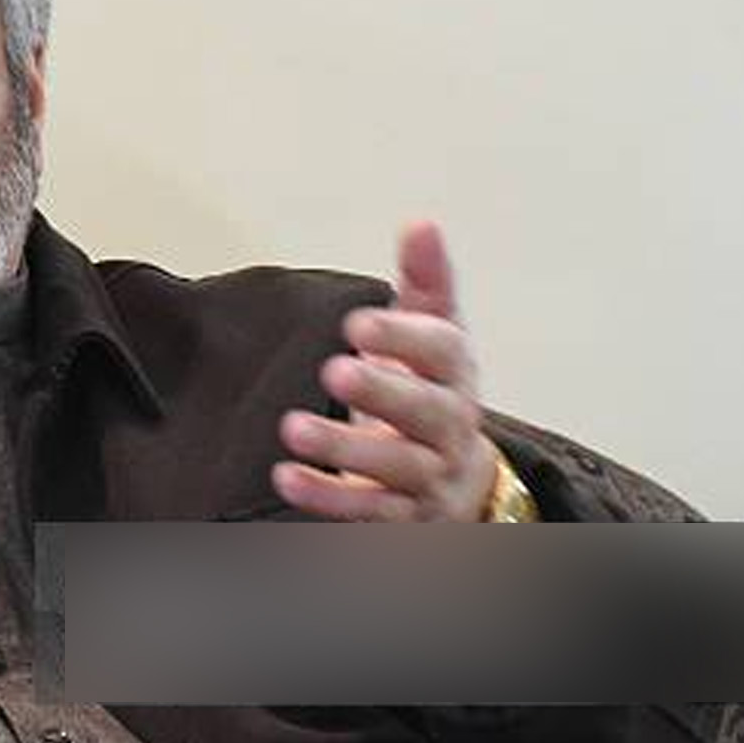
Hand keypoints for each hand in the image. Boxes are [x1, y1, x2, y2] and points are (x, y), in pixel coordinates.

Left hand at [272, 221, 498, 521]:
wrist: (456, 480)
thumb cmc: (430, 394)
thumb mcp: (433, 333)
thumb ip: (424, 281)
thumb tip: (421, 224)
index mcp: (454, 375)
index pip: (442, 352)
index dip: (404, 337)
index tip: (356, 322)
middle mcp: (448, 427)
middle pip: (426, 413)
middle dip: (382, 392)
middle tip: (333, 370)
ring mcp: (428, 477)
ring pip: (396, 468)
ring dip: (344, 449)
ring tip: (293, 428)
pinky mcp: (403, 518)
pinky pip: (369, 512)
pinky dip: (328, 498)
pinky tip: (287, 477)